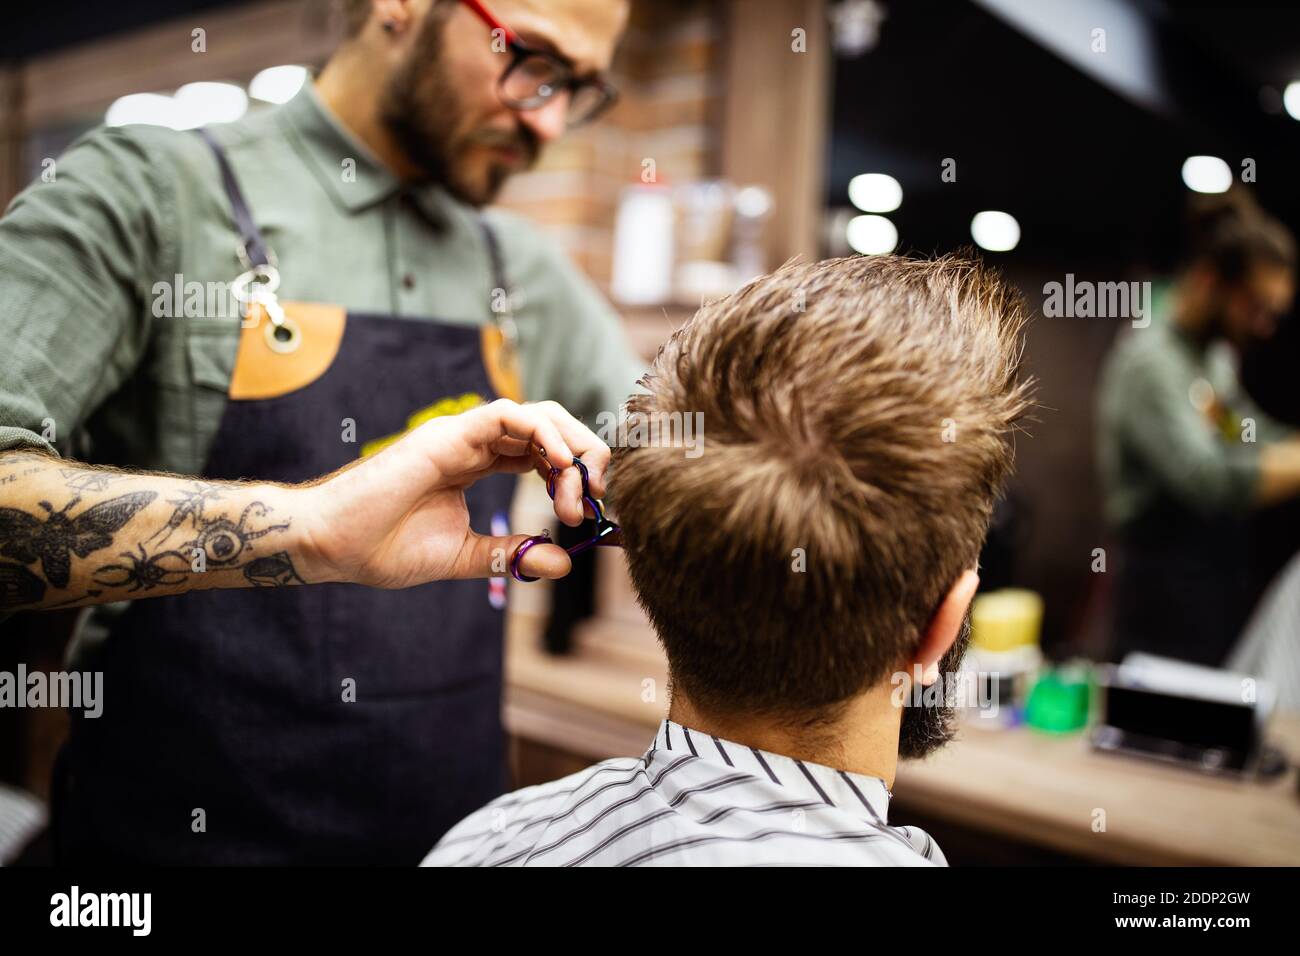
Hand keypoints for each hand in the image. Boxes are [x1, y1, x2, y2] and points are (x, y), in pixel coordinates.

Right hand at [297, 399, 610, 586]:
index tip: (590, 514)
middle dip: (585, 456)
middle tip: (596, 498)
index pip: (544, 452)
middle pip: (550, 427)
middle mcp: (474, 443)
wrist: (331, 545)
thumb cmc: (382, 549)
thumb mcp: (463, 557)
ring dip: (571, 448)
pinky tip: (559, 465)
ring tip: (579, 489)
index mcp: (478, 464)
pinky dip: (543, 433)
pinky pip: (508, 415)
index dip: (575, 475)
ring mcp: (461, 435)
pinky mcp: (447, 434)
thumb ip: (511, 554)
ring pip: (538, 415)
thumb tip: (564, 562)